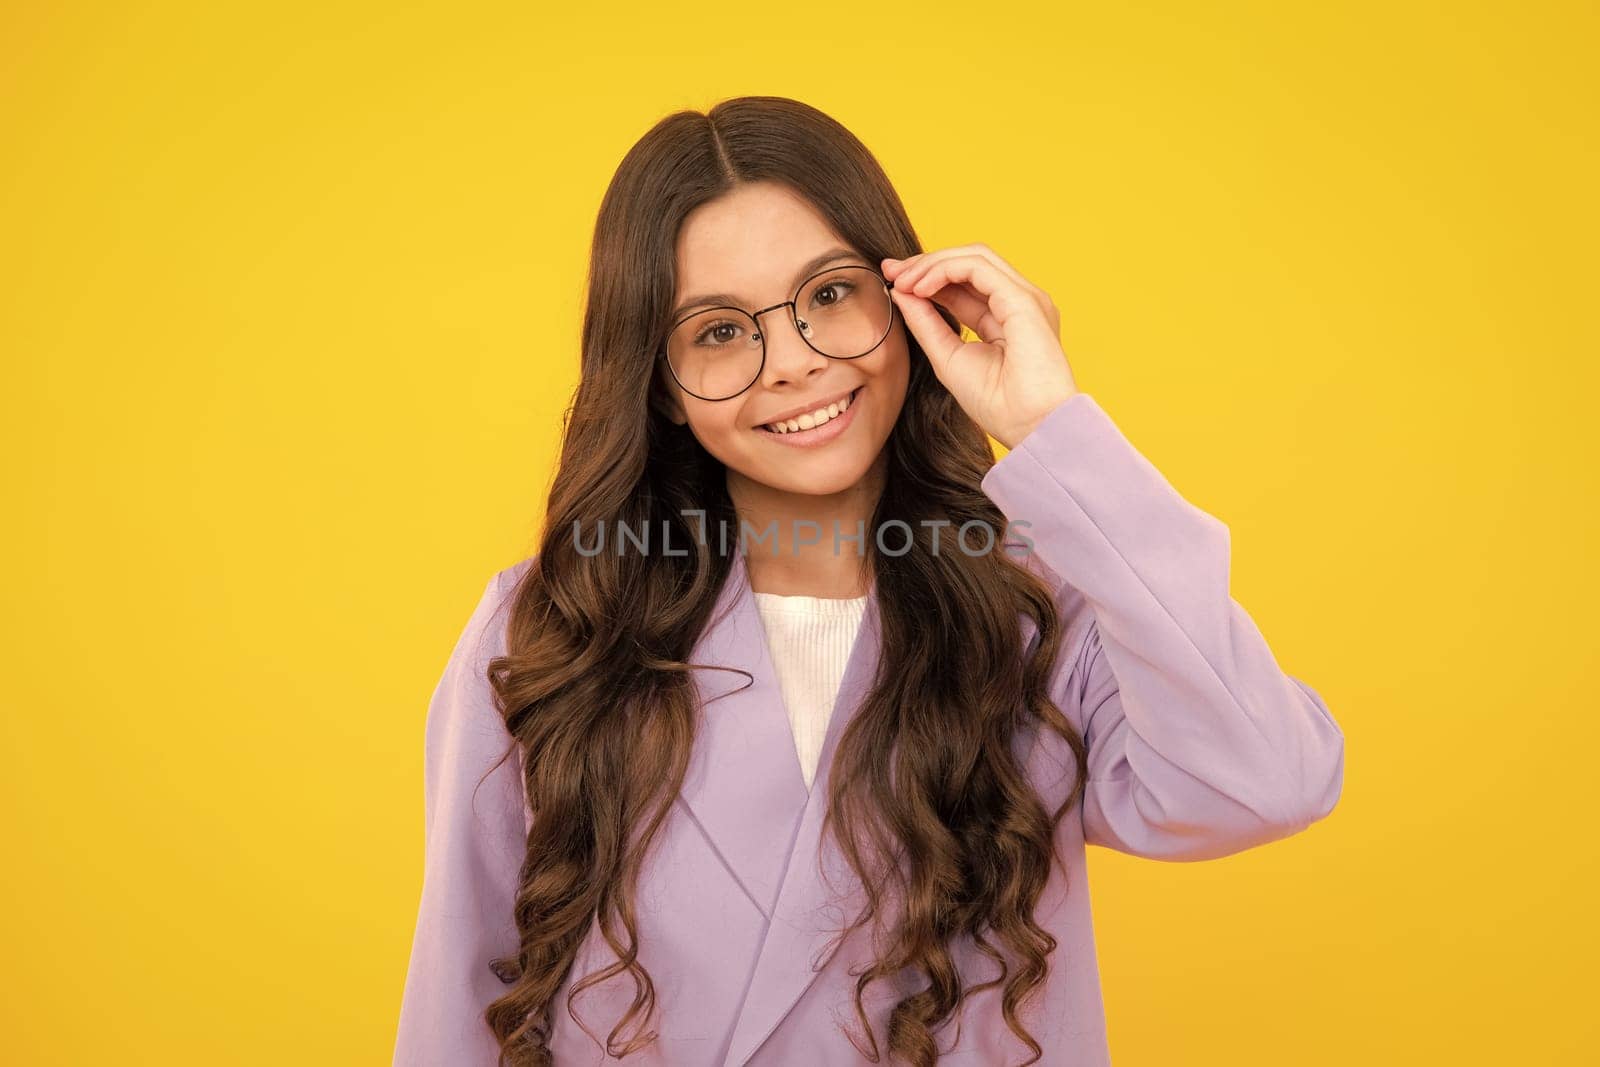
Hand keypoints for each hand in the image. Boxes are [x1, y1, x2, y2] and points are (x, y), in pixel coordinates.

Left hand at [882, 243, 1077, 448]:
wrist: (1032, 429)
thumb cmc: (998, 405)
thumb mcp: (948, 358)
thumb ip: (926, 324)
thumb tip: (900, 292)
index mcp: (1006, 317)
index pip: (963, 283)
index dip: (927, 276)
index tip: (893, 280)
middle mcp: (1018, 302)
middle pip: (969, 263)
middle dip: (927, 263)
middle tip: (891, 271)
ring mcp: (1024, 298)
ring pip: (975, 257)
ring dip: (934, 263)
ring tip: (904, 281)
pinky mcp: (1024, 300)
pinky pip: (979, 268)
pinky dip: (945, 270)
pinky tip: (922, 288)